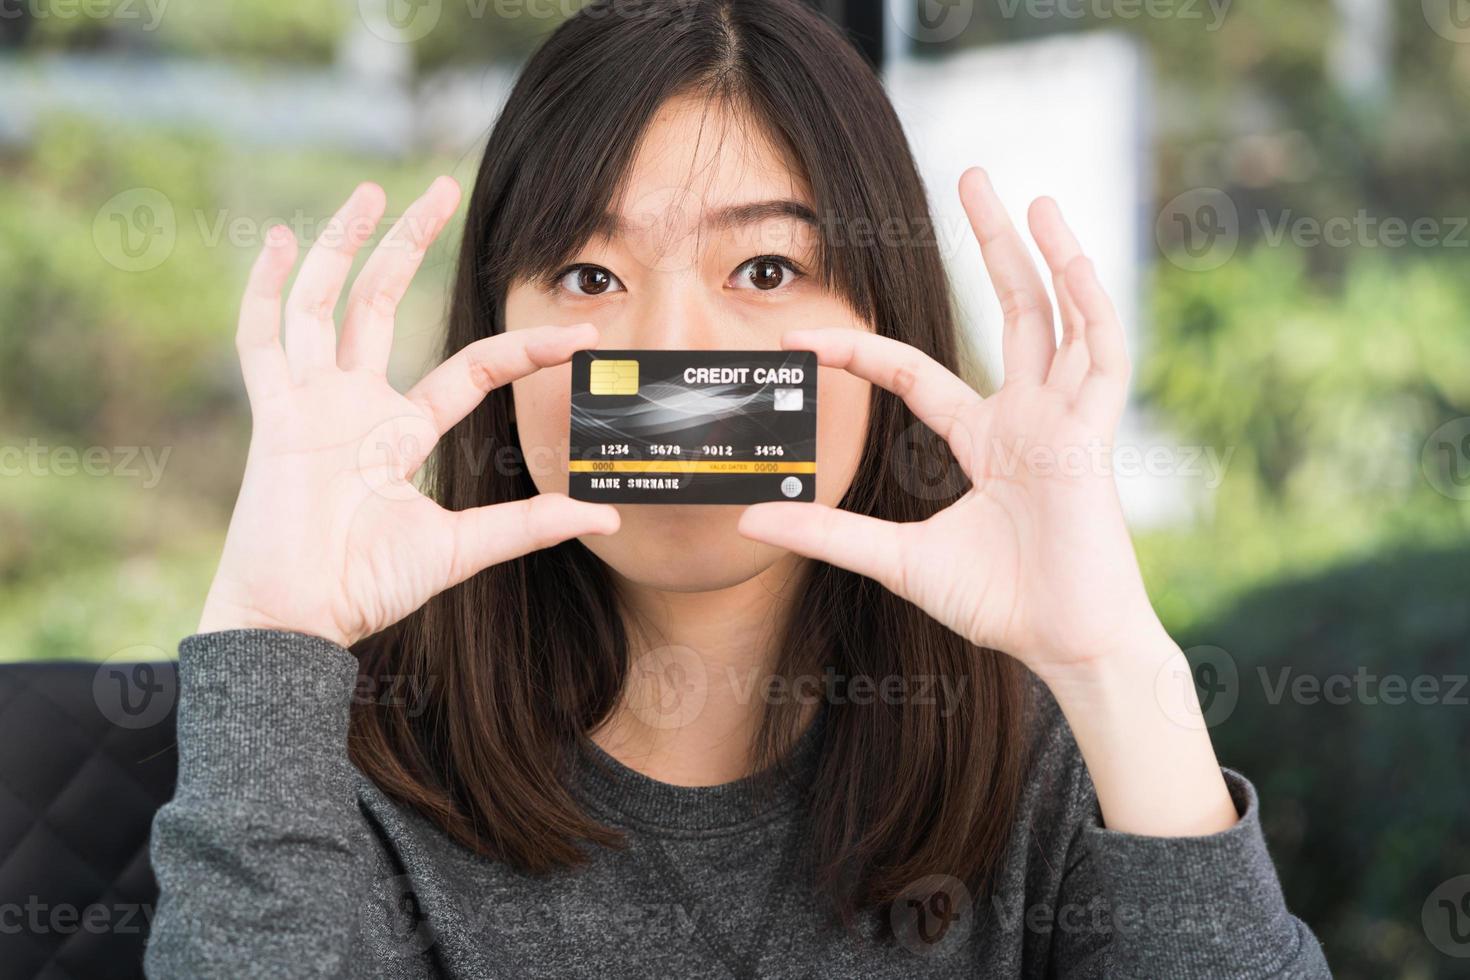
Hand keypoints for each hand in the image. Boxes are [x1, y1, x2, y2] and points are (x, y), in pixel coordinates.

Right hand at [199, 178, 618, 648]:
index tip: (579, 336)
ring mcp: (313, 402)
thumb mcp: (461, 549)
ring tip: (371, 192)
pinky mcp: (274, 415)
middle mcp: (358, 402)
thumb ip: (528, 526)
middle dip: (411, 245)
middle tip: (440, 188)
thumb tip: (607, 519)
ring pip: (325, 303)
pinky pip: (262, 341)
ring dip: (343, 245)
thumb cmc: (370, 587)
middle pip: (383, 302)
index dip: (525, 349)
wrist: (299, 619)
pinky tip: (283, 241)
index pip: (473, 366)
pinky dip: (268, 291)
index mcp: (404, 428)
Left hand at [738, 168, 1159, 682]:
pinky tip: (1071, 255)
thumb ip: (829, 534)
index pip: (915, 371)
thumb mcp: (897, 560)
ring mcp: (1064, 421)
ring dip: (1048, 255)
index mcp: (985, 439)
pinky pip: (1103, 356)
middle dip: (993, 245)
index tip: (801, 335)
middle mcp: (1027, 417)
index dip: (859, 348)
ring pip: (1060, 317)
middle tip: (972, 176)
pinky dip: (1091, 305)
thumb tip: (752, 517)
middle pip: (1013, 311)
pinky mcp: (1094, 436)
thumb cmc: (998, 604)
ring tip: (1028, 194)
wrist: (1065, 645)